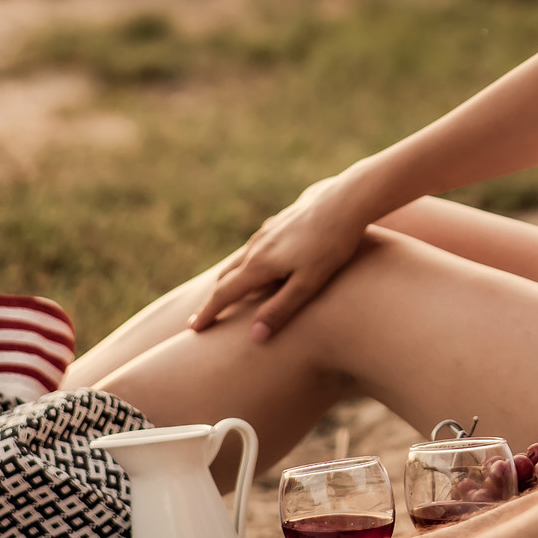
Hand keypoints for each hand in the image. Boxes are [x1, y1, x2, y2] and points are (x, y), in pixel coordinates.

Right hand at [190, 171, 378, 341]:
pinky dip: (247, 262)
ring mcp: (268, 231)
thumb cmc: (332, 245)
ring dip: (229, 278)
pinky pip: (256, 247)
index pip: (225, 294)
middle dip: (214, 298)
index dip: (208, 313)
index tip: (193, 329)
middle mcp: (257, 246)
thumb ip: (281, 310)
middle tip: (202, 317)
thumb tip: (254, 337)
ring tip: (228, 293)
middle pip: (226, 276)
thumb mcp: (309, 283)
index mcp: (260, 264)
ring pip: (240, 259)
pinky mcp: (280, 222)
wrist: (345, 200)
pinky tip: (258, 263)